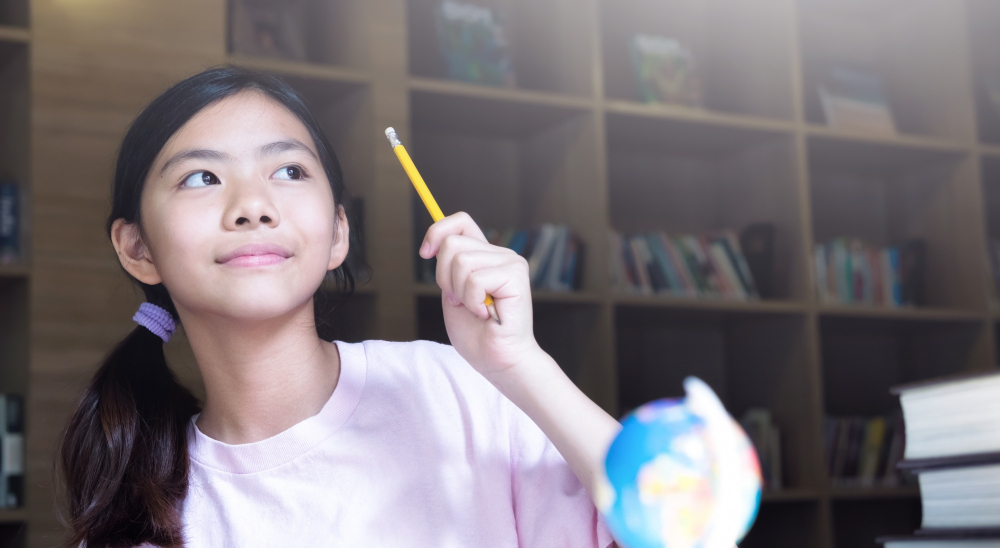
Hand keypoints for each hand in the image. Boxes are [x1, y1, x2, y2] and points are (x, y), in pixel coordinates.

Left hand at [418, 212, 541, 376]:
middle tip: (459, 302)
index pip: (460, 222)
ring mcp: (511, 263)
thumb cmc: (477, 333)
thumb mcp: (453, 293)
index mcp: (486, 256)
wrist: (498, 361)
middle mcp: (501, 254)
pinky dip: (472, 302)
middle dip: (444, 278)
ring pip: (461, 261)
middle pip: (452, 244)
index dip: (437, 231)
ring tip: (476, 309)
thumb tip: (434, 244)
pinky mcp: (516, 277)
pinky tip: (487, 314)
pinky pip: (475, 280)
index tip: (425, 253)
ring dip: (459, 293)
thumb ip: (450, 267)